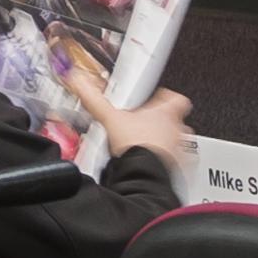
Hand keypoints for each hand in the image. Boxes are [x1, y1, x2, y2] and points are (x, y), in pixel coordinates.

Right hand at [66, 67, 196, 177]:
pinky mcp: (176, 167)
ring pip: (176, 142)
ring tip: (145, 146)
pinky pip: (175, 163)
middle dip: (162, 123)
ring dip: (164, 143)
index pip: (175, 99)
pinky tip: (149, 164)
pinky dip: (164, 162)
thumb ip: (95, 101)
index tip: (158, 98)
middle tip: (145, 125)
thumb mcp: (109, 119)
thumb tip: (80, 84)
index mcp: (164, 114)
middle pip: (176, 121)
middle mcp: (176, 130)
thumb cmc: (136, 145)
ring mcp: (178, 149)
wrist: (144, 173)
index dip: (167, 97)